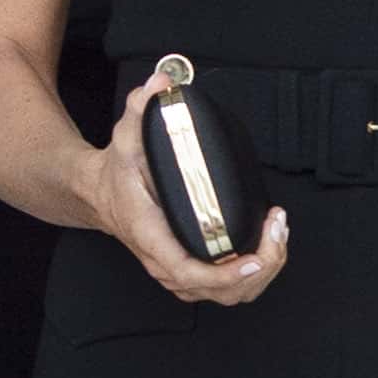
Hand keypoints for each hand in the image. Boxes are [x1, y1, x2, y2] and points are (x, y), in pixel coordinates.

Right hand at [88, 69, 290, 305]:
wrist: (98, 194)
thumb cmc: (116, 171)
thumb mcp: (126, 135)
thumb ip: (143, 107)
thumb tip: (161, 81)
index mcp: (151, 236)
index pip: (188, 272)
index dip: (224, 274)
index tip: (254, 258)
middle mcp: (165, 262)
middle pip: (220, 291)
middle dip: (260, 266)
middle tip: (278, 229)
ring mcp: (178, 273)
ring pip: (229, 296)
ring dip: (263, 272)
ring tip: (278, 234)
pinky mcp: (189, 274)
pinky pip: (227, 290)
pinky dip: (254, 274)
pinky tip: (268, 245)